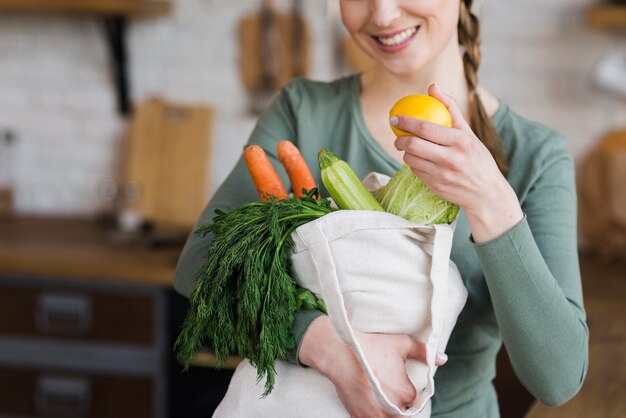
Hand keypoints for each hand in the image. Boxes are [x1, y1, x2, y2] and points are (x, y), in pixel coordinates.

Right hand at [299, 316, 446, 417]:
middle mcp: (393, 408)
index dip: (409, 393)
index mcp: (406, 393)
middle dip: (400, 403)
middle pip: (404, 413)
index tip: (401, 384)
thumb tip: (443, 359)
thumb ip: (425, 352)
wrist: (339, 353)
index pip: (415, 401)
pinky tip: (371, 401)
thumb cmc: (372, 347)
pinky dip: (376, 414)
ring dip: (390, 412)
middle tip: (389, 389)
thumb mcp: (402, 344)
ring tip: (382, 396)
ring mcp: (376, 415)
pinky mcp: (361, 417)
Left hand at [391, 83, 522, 242]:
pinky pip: (415, 171)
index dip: (406, 122)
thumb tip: (433, 86)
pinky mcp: (436, 187)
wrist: (486, 193)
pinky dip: (413, 164)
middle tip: (397, 135)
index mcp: (460, 141)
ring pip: (411, 160)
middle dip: (399, 139)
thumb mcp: (468, 132)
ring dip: (405, 152)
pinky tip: (418, 160)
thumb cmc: (477, 158)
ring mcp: (442, 175)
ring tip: (409, 147)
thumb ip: (450, 108)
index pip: (425, 128)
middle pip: (413, 145)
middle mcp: (451, 158)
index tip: (395, 118)